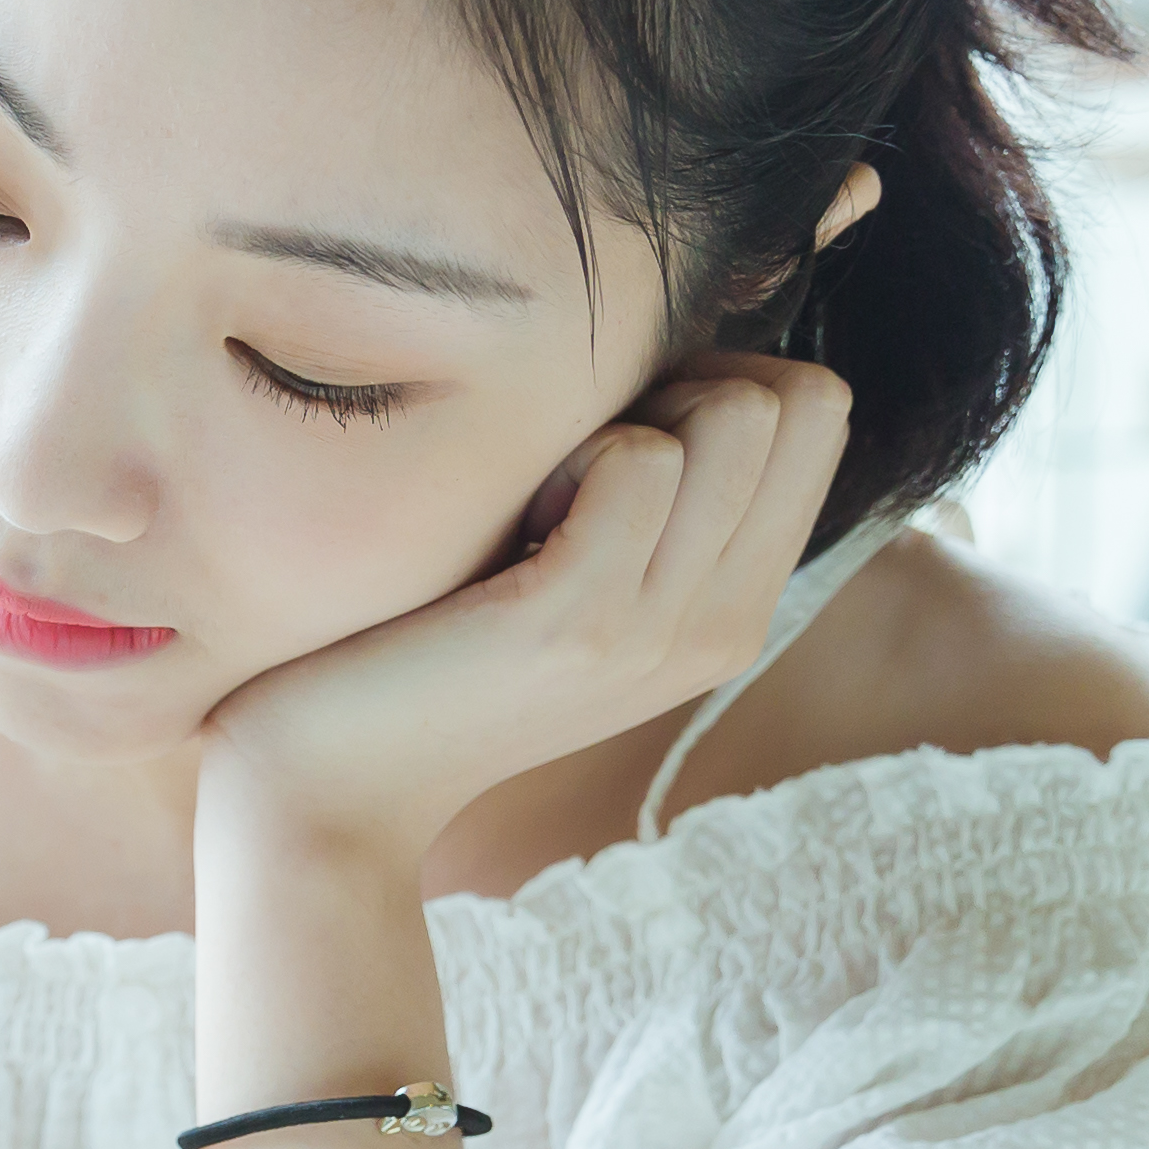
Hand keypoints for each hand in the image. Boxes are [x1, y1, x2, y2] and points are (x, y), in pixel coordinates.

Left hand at [196, 355, 855, 874]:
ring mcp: (662, 629)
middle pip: (795, 401)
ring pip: (735, 416)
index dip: (719, 377)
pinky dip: (562, 456)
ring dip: (620, 421)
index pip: (820, 410)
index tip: (620, 438)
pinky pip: (639, 456)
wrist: (328, 787)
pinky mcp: (580, 623)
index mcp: (738, 607)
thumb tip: (691, 361)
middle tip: (575, 468)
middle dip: (684, 386)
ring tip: (536, 504)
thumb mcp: (581, 579)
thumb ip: (658, 501)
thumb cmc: (428, 651)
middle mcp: (728, 625)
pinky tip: (503, 528)